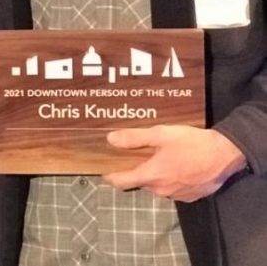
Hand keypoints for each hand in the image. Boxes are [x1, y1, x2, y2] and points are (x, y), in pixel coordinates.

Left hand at [102, 125, 247, 201]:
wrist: (226, 155)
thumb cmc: (191, 143)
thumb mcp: (161, 134)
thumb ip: (134, 138)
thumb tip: (110, 140)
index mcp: (151, 176)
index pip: (121, 182)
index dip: (110, 177)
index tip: (104, 169)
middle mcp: (162, 191)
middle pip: (140, 182)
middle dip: (135, 171)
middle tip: (134, 155)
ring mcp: (177, 196)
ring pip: (157, 186)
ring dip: (154, 175)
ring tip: (156, 157)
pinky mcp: (191, 196)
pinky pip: (172, 188)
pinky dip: (169, 179)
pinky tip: (174, 165)